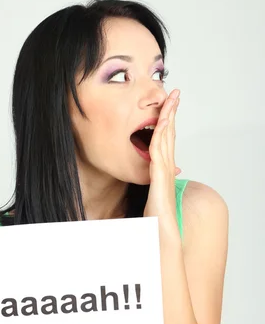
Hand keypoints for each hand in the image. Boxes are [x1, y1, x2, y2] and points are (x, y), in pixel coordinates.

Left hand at [143, 89, 180, 231]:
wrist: (162, 228)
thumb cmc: (155, 215)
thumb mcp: (150, 194)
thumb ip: (150, 184)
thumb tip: (149, 179)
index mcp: (164, 168)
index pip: (167, 140)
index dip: (168, 121)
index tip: (170, 106)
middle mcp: (166, 166)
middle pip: (170, 133)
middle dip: (172, 113)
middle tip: (175, 94)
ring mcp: (164, 169)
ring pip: (166, 138)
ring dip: (168, 118)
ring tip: (171, 100)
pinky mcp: (159, 174)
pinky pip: (159, 150)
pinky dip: (161, 135)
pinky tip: (161, 122)